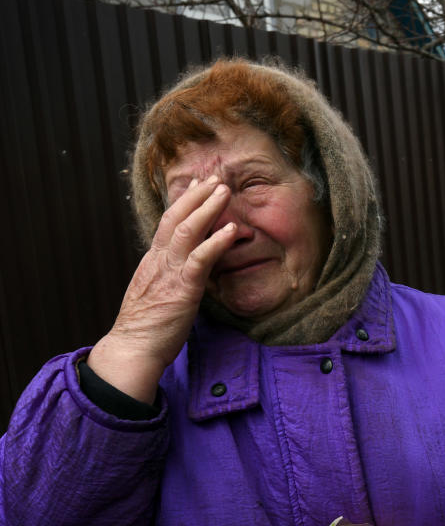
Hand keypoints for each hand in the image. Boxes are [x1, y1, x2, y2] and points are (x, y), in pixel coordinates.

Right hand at [88, 177, 238, 402]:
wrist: (133, 348)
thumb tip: (182, 270)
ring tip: (224, 191)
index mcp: (154, 261)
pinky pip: (201, 259)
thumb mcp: (157, 293)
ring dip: (208, 208)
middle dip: (197, 195)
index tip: (197, 186)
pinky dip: (217, 241)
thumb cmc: (147, 327)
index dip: (184, 203)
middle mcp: (160, 260)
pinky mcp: (183, 288)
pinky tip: (231, 229)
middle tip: (215, 177)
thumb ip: (168, 277)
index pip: (168, 223)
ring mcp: (170, 272)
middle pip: (177, 218)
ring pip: (188, 230)